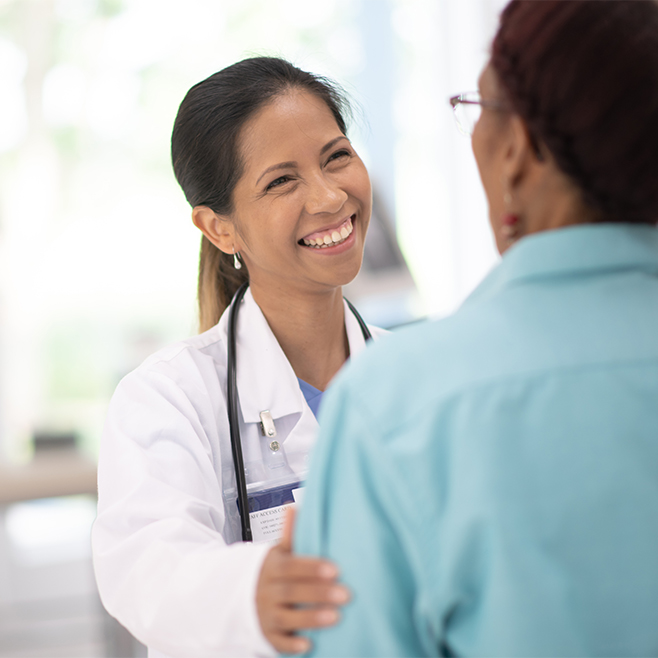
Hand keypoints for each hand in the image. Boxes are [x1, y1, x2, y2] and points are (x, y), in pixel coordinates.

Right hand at [256, 506, 349, 653]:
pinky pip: (277, 642)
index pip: (291, 566)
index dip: (312, 568)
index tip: (335, 570)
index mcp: (271, 567)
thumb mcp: (276, 553)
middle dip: (318, 593)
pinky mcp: (265, 634)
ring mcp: (264, 613)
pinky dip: (291, 644)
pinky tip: (309, 644)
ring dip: (310, 618)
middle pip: (291, 591)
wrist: (236, 596)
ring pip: (286, 617)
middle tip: (346, 594)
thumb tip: (293, 507)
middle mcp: (266, 590)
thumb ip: (288, 534)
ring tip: (335, 617)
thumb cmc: (268, 573)